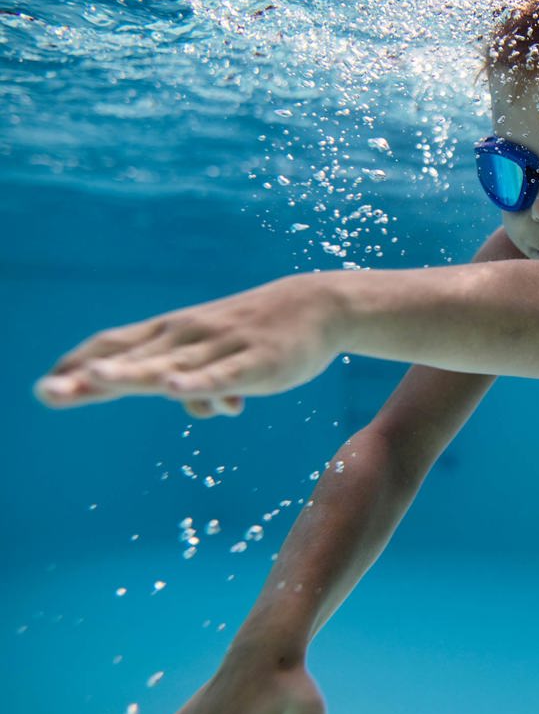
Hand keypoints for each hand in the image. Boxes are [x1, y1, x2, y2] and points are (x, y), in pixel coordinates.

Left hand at [35, 275, 343, 411]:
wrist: (319, 306)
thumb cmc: (262, 331)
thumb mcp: (223, 355)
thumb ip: (201, 381)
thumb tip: (194, 407)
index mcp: (174, 333)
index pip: (116, 345)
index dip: (78, 364)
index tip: (44, 388)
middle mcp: (188, 336)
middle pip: (132, 357)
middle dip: (88, 377)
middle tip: (45, 394)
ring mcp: (221, 348)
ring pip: (171, 365)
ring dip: (132, 374)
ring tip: (95, 381)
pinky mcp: (256, 362)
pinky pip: (223, 374)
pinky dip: (199, 382)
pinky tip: (176, 390)